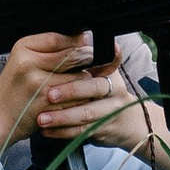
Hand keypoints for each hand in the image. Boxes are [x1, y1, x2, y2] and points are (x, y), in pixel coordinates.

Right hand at [0, 28, 98, 121]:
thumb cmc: (12, 90)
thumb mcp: (22, 60)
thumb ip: (47, 49)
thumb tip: (81, 39)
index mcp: (23, 48)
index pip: (58, 38)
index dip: (76, 40)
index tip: (87, 40)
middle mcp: (30, 64)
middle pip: (72, 56)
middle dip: (86, 58)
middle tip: (89, 59)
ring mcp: (40, 84)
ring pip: (80, 76)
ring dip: (84, 79)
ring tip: (76, 82)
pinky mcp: (49, 103)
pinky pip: (78, 96)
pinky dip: (81, 97)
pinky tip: (72, 97)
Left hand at [34, 56, 161, 152]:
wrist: (127, 123)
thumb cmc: (107, 95)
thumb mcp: (105, 75)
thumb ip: (89, 59)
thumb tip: (76, 37)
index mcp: (111, 74)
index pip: (102, 63)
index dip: (87, 63)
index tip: (68, 61)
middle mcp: (114, 92)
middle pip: (94, 89)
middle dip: (71, 91)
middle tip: (49, 94)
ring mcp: (110, 112)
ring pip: (86, 115)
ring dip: (61, 117)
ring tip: (42, 118)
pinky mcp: (103, 130)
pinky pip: (81, 133)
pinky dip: (62, 133)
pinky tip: (46, 131)